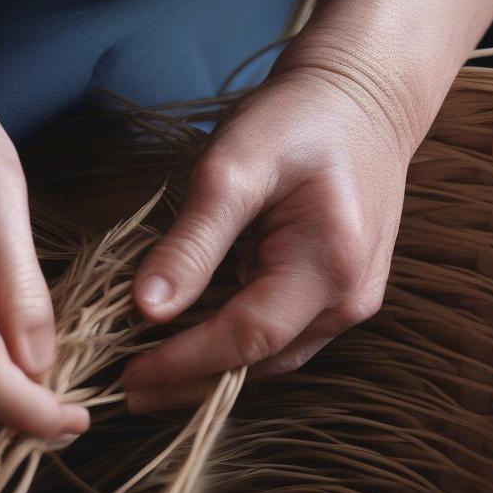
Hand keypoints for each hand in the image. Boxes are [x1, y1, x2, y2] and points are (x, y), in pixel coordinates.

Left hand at [123, 48, 423, 412]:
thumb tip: (147, 310)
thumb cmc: (295, 120)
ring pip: (272, 359)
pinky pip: (284, 339)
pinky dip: (237, 349)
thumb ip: (192, 242)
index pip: (246, 338)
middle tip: (129, 393)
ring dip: (213, 372)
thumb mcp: (232, 167)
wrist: (364, 99)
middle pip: (261, 362)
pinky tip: (194, 346)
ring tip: (152, 375)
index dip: (184, 364)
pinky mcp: (343, 297)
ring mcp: (352, 303)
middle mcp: (349, 298)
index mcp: (327, 265)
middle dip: (192, 382)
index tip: (128, 379)